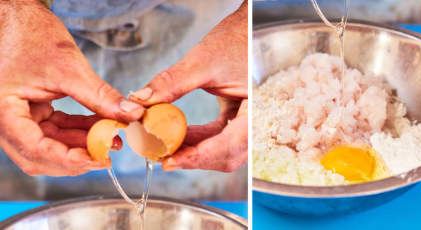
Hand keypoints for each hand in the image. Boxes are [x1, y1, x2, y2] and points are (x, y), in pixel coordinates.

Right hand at [0, 1, 143, 175]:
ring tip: (112, 139)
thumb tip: (131, 115)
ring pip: (51, 145)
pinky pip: (57, 129)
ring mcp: (20, 117)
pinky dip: (79, 131)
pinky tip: (102, 126)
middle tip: (107, 155)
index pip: (35, 149)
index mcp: (5, 111)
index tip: (99, 159)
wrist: (21, 18)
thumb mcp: (70, 69)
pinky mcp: (33, 111)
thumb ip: (100, 96)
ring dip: (81, 145)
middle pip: (41, 156)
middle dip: (76, 158)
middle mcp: (8, 120)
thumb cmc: (33, 36)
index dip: (69, 160)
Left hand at [130, 1, 247, 171]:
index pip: (228, 145)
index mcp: (256, 110)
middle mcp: (257, 122)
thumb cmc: (235, 41)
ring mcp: (248, 123)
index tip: (169, 162)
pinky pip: (218, 138)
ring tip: (164, 145)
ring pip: (222, 151)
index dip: (197, 157)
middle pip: (226, 156)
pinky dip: (197, 139)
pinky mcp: (238, 120)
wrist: (248, 30)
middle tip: (161, 156)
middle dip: (192, 158)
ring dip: (193, 151)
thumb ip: (171, 83)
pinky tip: (177, 134)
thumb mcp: (202, 63)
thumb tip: (141, 100)